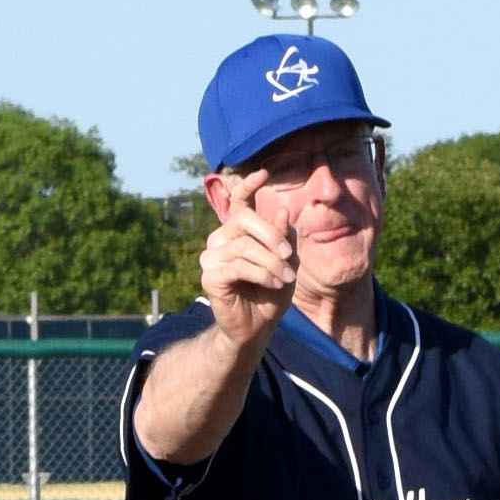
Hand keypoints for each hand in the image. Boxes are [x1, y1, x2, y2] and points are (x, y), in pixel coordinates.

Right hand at [200, 169, 297, 352]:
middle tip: (289, 256)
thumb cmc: (271, 293)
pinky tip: (274, 284)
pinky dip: (262, 274)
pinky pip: (239, 266)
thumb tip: (282, 209)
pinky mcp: (210, 276)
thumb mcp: (286, 263)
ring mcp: (211, 257)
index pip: (238, 201)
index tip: (264, 172)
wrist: (258, 327)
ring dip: (271, 262)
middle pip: (244, 219)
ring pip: (244, 245)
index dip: (248, 185)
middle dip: (272, 235)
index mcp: (238, 232)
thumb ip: (284, 237)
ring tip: (286, 279)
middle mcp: (220, 239)